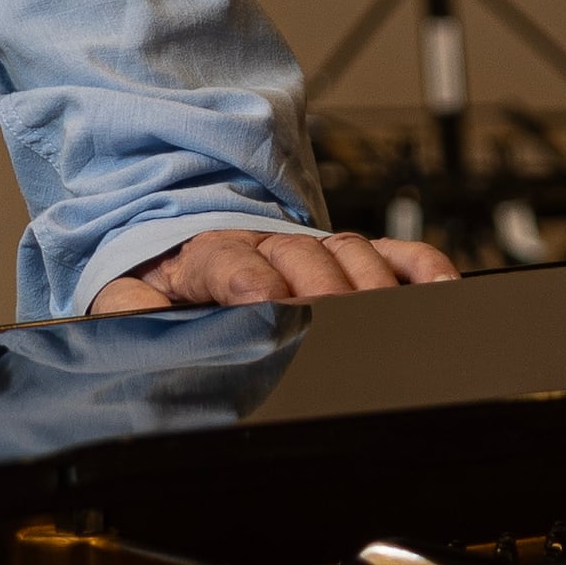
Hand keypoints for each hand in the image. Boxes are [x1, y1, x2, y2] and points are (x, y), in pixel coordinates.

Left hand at [87, 224, 459, 311]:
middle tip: (332, 320)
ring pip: (349, 250)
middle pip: (302, 257)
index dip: (251, 280)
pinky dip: (420, 265)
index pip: (231, 263)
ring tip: (383, 318)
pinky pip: (390, 250)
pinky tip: (439, 289)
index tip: (266, 301)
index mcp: (207, 255)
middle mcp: (266, 244)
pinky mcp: (346, 255)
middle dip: (319, 288)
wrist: (185, 243)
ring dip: (369, 282)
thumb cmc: (163, 285)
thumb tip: (132, 322)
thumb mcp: (126, 301)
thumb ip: (127, 310)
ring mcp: (310, 247)